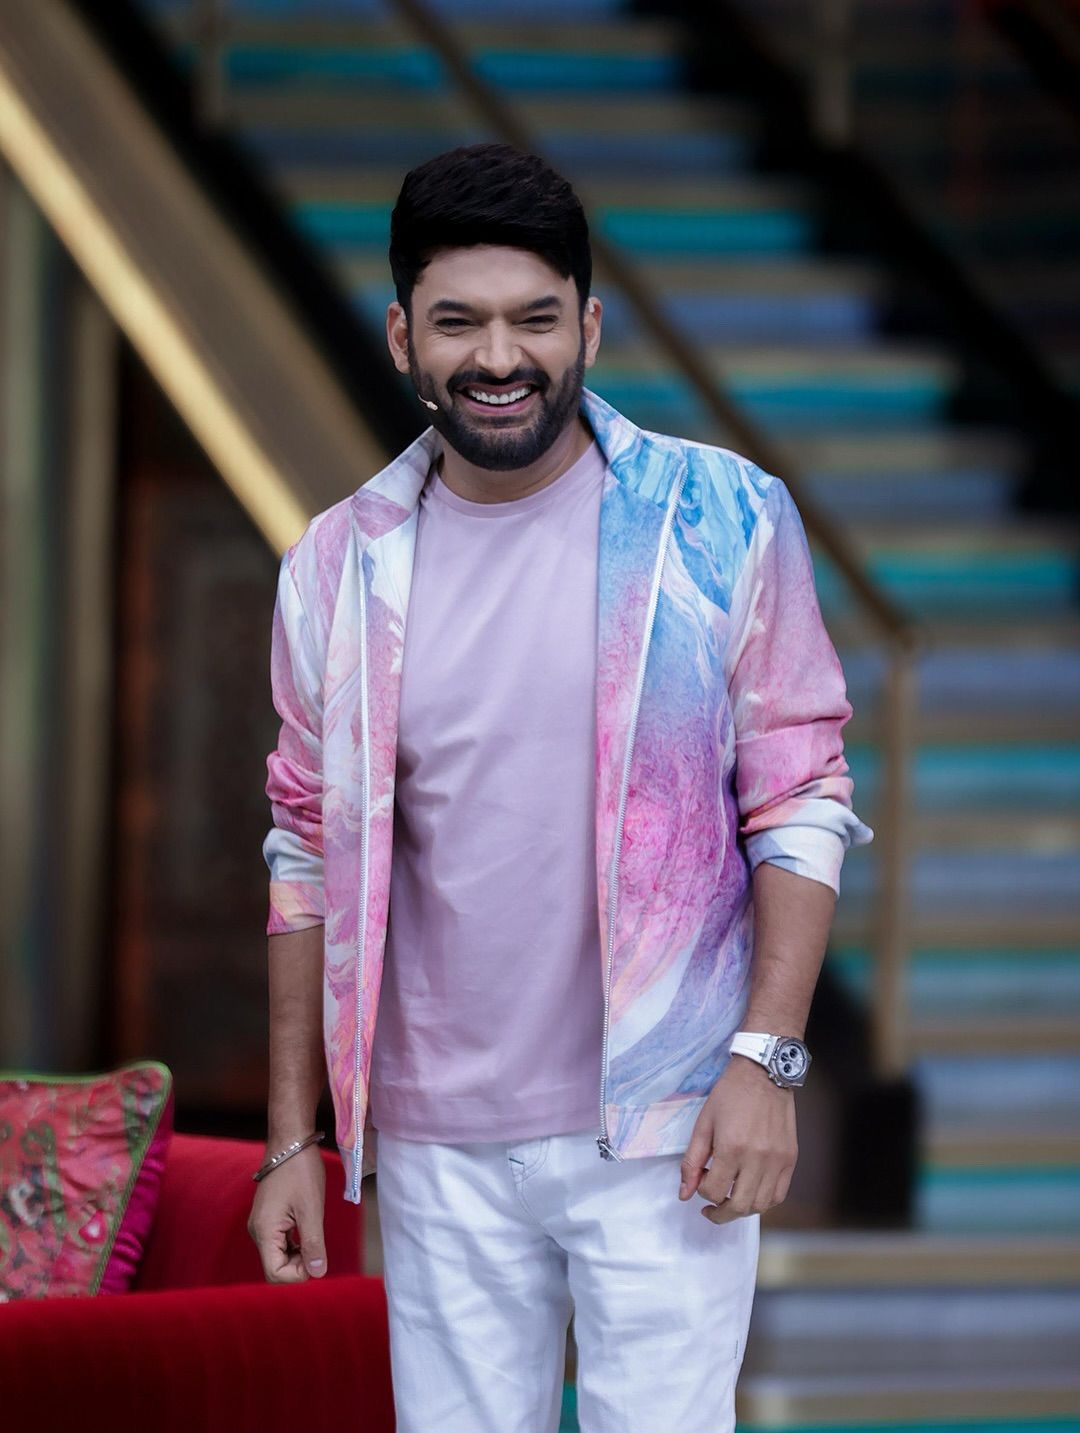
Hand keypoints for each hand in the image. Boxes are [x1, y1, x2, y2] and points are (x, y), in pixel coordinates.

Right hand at [247, 1145, 326, 1281]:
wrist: (291, 1140)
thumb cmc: (301, 1171)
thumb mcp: (311, 1208)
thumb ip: (313, 1243)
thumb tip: (318, 1273)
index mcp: (264, 1231)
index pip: (275, 1273)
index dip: (298, 1274)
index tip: (317, 1256)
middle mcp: (258, 1230)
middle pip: (276, 1266)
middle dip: (299, 1264)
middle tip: (319, 1245)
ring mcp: (261, 1223)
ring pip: (278, 1254)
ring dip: (298, 1253)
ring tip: (314, 1233)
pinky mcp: (268, 1216)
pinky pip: (279, 1241)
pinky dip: (294, 1243)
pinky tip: (307, 1228)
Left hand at [678, 1055, 797, 1222]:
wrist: (764, 1074)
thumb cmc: (730, 1095)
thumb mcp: (703, 1123)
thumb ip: (692, 1161)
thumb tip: (684, 1194)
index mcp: (732, 1148)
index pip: (713, 1191)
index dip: (702, 1193)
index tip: (700, 1182)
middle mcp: (758, 1159)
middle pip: (738, 1206)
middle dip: (720, 1214)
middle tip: (710, 1210)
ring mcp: (777, 1161)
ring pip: (760, 1205)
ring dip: (742, 1210)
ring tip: (730, 1200)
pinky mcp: (790, 1159)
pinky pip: (779, 1195)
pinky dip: (763, 1201)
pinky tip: (751, 1193)